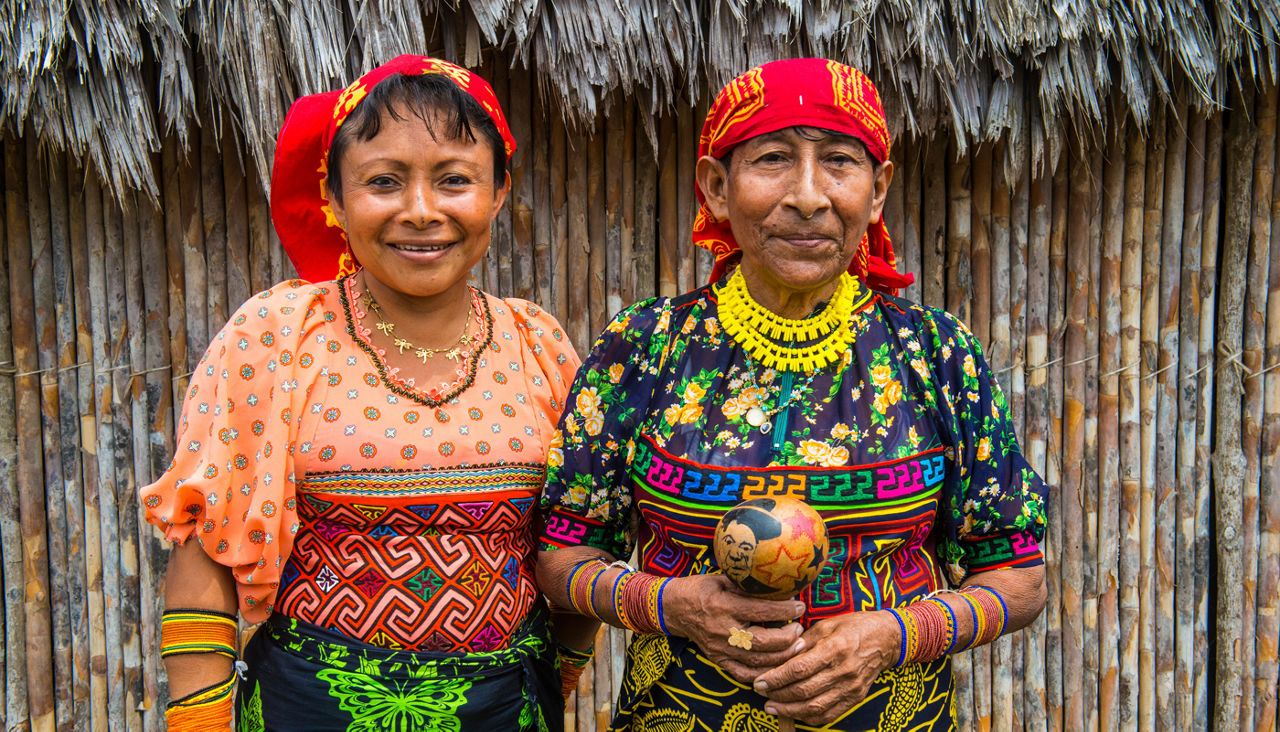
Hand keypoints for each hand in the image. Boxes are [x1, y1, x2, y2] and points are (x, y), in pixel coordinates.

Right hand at [662, 574, 806, 684]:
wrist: (674, 608)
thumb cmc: (701, 589)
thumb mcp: (722, 578)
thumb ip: (748, 585)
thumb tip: (779, 585)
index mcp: (725, 605)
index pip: (762, 611)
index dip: (785, 611)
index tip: (800, 607)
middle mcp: (723, 630)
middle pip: (763, 642)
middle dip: (788, 638)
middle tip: (800, 631)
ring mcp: (720, 649)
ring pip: (757, 661)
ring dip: (781, 657)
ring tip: (796, 647)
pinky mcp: (718, 660)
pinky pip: (744, 674)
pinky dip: (763, 674)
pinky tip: (777, 666)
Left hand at [751, 610, 899, 726]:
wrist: (888, 638)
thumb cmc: (854, 626)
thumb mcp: (828, 624)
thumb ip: (805, 640)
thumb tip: (782, 653)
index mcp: (835, 648)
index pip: (799, 669)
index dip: (776, 678)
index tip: (760, 681)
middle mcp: (844, 671)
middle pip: (804, 691)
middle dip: (778, 694)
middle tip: (761, 693)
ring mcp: (851, 688)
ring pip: (815, 707)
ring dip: (790, 710)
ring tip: (772, 707)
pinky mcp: (856, 698)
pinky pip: (830, 715)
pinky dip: (809, 718)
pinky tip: (794, 713)